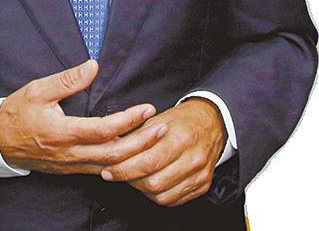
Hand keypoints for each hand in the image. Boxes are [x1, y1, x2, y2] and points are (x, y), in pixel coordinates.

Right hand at [0, 59, 163, 174]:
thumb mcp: (38, 89)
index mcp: (62, 132)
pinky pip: (102, 171)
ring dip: (135, 155)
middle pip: (114, 155)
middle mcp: (70, 154)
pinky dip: (121, 164)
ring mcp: (72, 165)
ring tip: (155, 140)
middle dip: (142, 143)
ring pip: (110, 167)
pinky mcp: (71, 169)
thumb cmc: (16, 112)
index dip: (128, 120)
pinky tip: (134, 155)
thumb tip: (93, 66)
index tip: (147, 109)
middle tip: (162, 128)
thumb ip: (67, 79)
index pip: (104, 130)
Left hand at [101, 98, 226, 205]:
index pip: (148, 161)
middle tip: (115, 174)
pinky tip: (149, 182)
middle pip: (154, 181)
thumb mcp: (157, 119)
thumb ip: (136, 137)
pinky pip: (174, 199)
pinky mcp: (202, 186)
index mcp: (181, 137)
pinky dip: (157, 194)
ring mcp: (200, 175)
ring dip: (142, 189)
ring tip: (132, 177)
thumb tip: (112, 150)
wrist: (210, 123)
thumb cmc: (181, 120)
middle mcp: (193, 158)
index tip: (108, 170)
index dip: (124, 169)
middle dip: (130, 180)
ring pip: (162, 194)